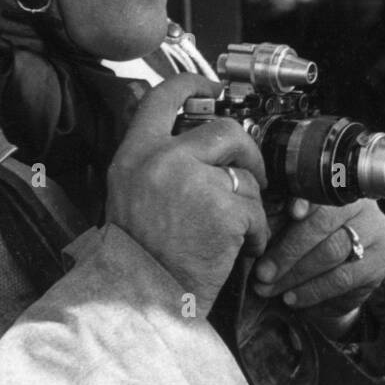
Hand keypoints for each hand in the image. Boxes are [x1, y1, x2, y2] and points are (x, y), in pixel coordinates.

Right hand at [105, 73, 270, 317]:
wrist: (142, 300)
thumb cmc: (139, 256)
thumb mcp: (129, 193)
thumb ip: (155, 161)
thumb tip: (189, 135)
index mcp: (135, 154)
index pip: (163, 97)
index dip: (193, 84)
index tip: (214, 87)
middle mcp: (162, 160)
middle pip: (225, 130)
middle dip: (248, 153)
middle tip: (251, 176)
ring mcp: (194, 182)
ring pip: (244, 176)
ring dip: (248, 207)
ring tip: (231, 234)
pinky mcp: (223, 209)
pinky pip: (256, 211)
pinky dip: (255, 234)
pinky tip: (238, 250)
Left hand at [251, 197, 384, 325]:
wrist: (335, 281)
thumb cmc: (307, 247)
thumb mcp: (292, 229)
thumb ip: (279, 222)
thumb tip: (258, 228)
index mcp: (338, 190)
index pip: (322, 192)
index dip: (307, 200)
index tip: (290, 212)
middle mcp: (363, 208)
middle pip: (324, 224)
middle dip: (288, 251)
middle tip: (261, 273)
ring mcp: (375, 234)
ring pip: (333, 252)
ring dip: (296, 274)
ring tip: (271, 288)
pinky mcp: (379, 264)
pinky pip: (343, 278)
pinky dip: (313, 290)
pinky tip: (292, 298)